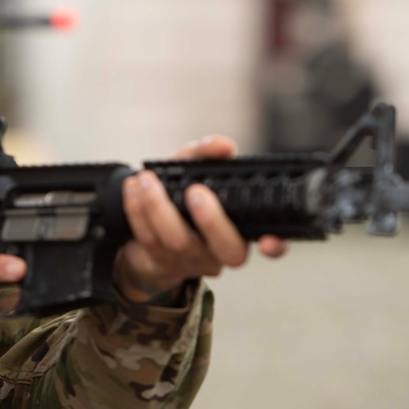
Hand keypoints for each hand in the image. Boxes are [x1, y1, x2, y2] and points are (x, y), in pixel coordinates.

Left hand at [114, 135, 286, 303]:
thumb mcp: (194, 169)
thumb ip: (208, 154)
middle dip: (212, 221)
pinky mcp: (161, 263)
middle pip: (228, 250)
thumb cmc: (180, 196)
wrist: (142, 229)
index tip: (268, 241)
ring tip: (146, 180)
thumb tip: (224, 146)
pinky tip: (132, 188)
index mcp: (241, 227)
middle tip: (195, 192)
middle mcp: (221, 250)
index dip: (276, 246)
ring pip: (179, 242)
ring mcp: (191, 260)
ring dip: (159, 207)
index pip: (273, 243)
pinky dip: (138, 210)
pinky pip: (150, 239)